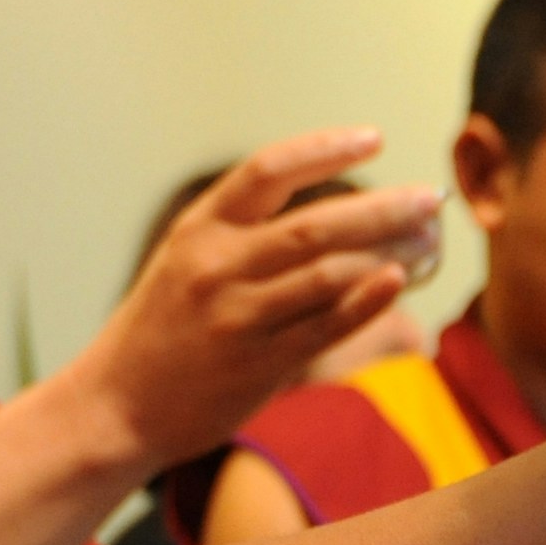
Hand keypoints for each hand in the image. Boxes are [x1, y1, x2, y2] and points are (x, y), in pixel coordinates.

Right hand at [75, 131, 441, 476]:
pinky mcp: (255, 365)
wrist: (115, 407)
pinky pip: (324, 327)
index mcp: (199, 229)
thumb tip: (336, 217)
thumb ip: (245, 235)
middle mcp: (216, 266)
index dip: (325, 148)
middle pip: (314, 225)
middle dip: (382, 208)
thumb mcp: (186, 262)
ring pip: (327, 273)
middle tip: (430, 197)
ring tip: (429, 241)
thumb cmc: (163, 330)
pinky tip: (398, 282)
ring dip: (387, 252)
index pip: (269, 169)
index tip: (374, 138)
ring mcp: (236, 317)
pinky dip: (366, 301)